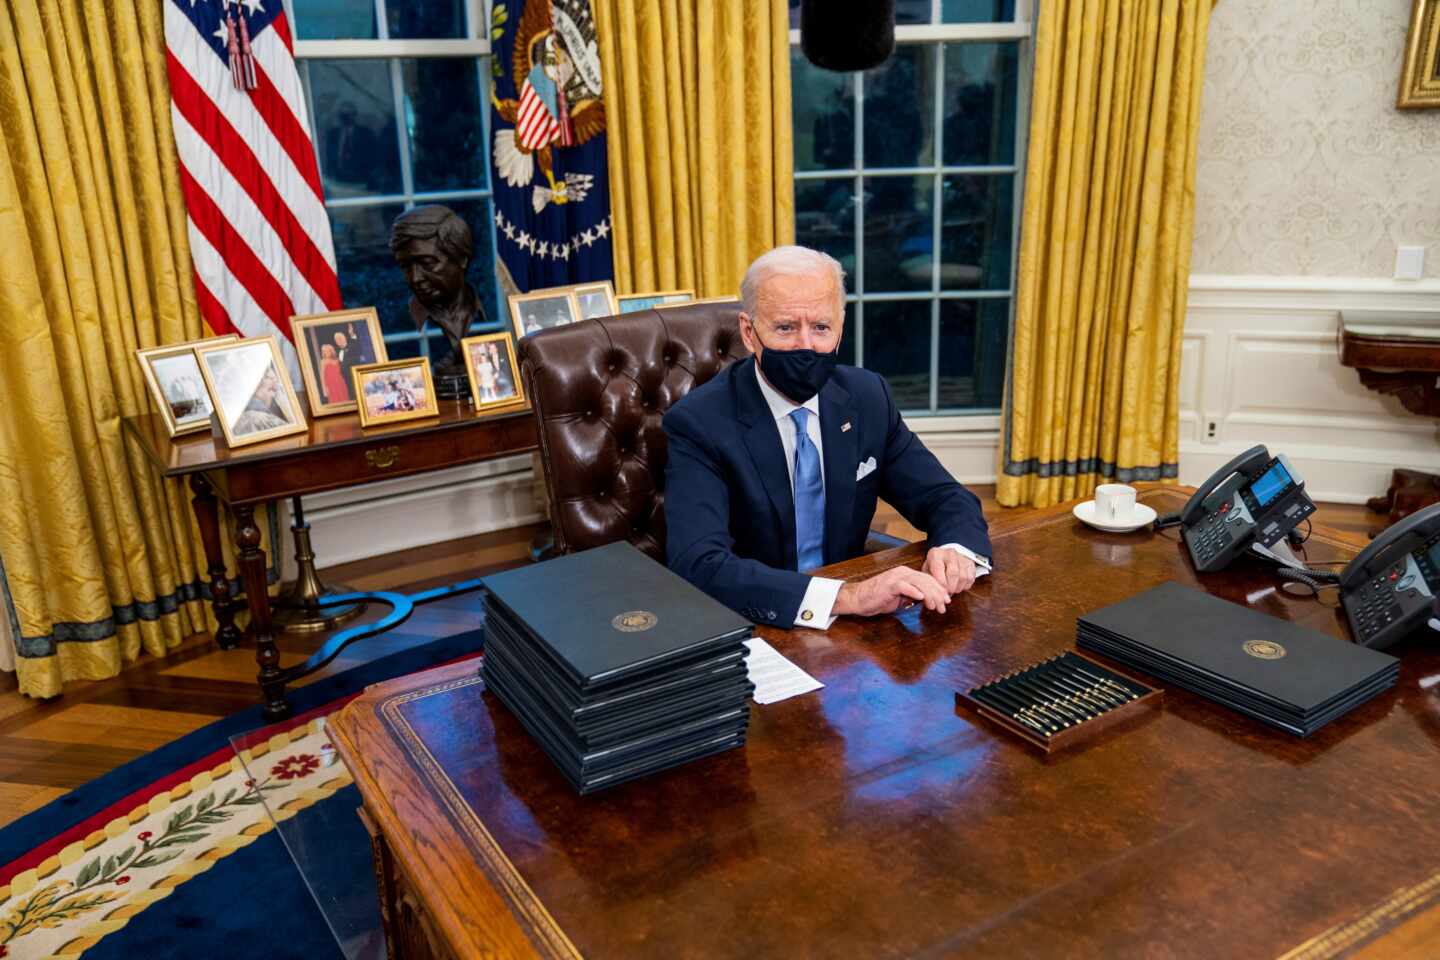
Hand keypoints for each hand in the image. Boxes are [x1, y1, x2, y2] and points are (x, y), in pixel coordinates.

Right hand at [834, 566, 950, 617]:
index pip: (927, 580)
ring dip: (930, 595)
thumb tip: (926, 600)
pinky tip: (921, 598)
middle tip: (945, 605)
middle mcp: (902, 572)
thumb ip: (912, 596)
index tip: (946, 600)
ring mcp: (896, 577)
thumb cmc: (877, 599)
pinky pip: (904, 586)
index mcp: (906, 574)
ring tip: (936, 606)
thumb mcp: (899, 598)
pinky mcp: (889, 585)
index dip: (939, 589)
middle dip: (938, 593)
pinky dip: (914, 591)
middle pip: (926, 580)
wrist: (858, 599)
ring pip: (918, 583)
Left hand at [923, 547, 977, 594]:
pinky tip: (958, 585)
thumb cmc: (934, 567)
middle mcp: (950, 553)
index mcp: (936, 554)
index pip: (939, 569)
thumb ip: (930, 580)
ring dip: (958, 588)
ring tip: (952, 589)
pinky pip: (970, 578)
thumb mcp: (927, 572)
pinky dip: (964, 586)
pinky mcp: (970, 563)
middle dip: (950, 587)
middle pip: (953, 573)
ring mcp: (962, 557)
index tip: (941, 591)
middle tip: (947, 592)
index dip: (940, 583)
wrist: (944, 558)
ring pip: (963, 577)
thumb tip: (934, 593)